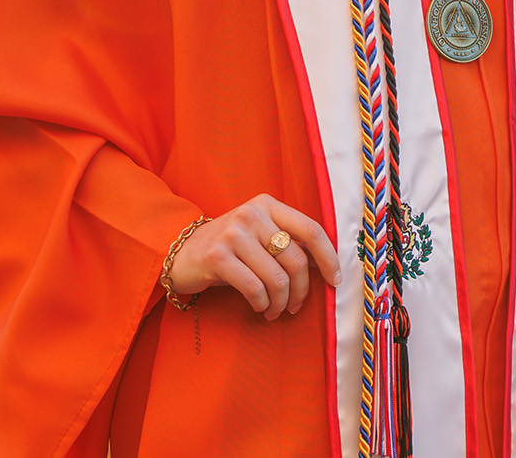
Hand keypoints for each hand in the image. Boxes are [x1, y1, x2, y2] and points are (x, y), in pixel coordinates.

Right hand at [167, 194, 341, 320]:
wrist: (181, 253)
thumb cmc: (230, 249)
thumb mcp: (259, 236)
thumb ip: (288, 243)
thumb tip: (325, 266)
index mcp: (268, 205)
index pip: (311, 229)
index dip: (329, 257)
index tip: (335, 280)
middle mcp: (252, 214)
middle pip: (296, 260)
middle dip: (301, 291)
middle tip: (296, 306)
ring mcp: (233, 234)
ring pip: (276, 279)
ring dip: (280, 303)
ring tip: (274, 310)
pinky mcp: (217, 256)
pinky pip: (254, 289)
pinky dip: (262, 304)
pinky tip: (259, 307)